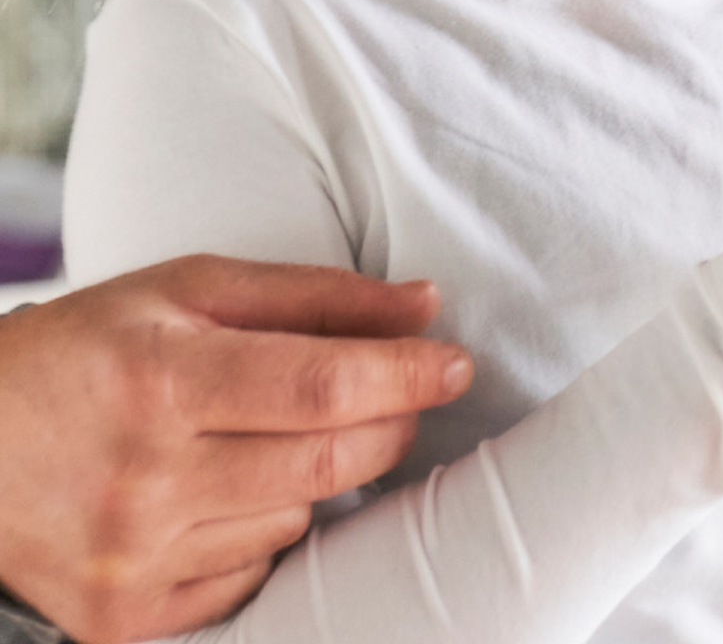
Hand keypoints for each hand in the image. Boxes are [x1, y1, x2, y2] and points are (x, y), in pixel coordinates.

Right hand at [0, 256, 472, 643]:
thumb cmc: (89, 350)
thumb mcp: (189, 289)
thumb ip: (314, 295)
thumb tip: (425, 304)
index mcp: (162, 381)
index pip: (323, 386)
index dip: (406, 373)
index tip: (455, 361)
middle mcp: (145, 481)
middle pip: (328, 460)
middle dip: (392, 421)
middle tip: (407, 390)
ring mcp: (133, 562)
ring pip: (296, 517)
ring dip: (318, 474)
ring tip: (267, 433)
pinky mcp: (124, 621)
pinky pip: (251, 575)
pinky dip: (264, 530)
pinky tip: (227, 491)